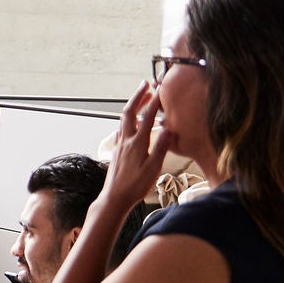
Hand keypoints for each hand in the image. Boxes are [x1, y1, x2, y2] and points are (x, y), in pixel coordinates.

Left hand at [100, 81, 174, 211]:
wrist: (114, 198)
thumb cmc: (135, 186)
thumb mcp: (153, 168)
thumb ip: (161, 148)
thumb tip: (169, 129)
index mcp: (137, 143)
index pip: (147, 116)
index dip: (154, 101)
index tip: (161, 88)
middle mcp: (125, 140)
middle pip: (129, 112)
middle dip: (137, 96)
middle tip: (146, 84)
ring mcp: (119, 145)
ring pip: (123, 120)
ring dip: (132, 106)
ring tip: (142, 98)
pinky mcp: (116, 151)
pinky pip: (122, 129)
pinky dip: (128, 119)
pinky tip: (132, 122)